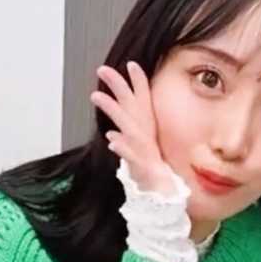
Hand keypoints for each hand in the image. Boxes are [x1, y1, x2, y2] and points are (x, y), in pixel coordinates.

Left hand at [91, 61, 178, 195]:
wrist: (165, 198)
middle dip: (119, 86)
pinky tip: (112, 139)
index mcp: (147, 131)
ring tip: (95, 96)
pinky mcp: (143, 166)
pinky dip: (123, 147)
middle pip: (133, 106)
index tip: (130, 64)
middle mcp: (147, 136)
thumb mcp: (137, 155)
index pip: (144, 102)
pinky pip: (132, 155)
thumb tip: (112, 135)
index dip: (139, 83)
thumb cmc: (150, 174)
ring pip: (129, 125)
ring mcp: (145, 150)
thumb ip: (126, 142)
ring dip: (113, 110)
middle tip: (103, 70)